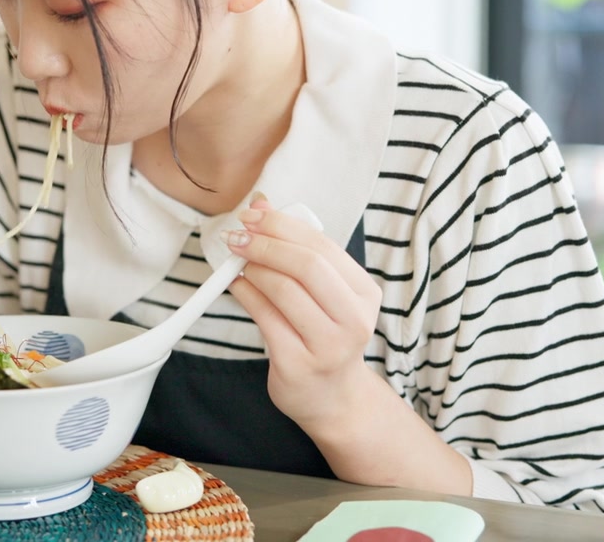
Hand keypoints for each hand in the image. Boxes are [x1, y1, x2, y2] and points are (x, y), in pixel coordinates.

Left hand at [224, 195, 383, 431]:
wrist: (332, 398)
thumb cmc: (325, 335)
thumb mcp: (327, 294)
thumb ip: (300, 253)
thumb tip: (260, 205)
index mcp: (365, 293)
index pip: (323, 247)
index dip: (283, 226)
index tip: (253, 215)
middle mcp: (354, 320)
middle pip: (307, 266)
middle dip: (265, 244)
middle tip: (238, 236)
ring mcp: (328, 346)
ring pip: (283, 290)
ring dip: (253, 269)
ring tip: (239, 263)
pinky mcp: (297, 364)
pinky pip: (264, 317)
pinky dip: (245, 294)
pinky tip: (237, 286)